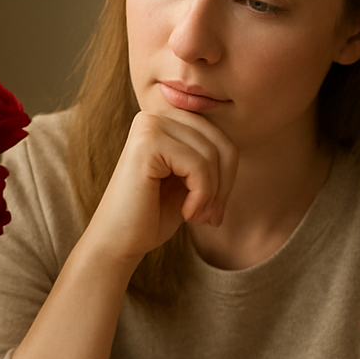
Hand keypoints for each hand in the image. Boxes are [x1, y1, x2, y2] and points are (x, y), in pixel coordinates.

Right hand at [82, 109, 237, 268]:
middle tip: (211, 216)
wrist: (118, 242)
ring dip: (213, 193)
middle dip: (224, 184)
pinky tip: (187, 213)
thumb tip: (241, 147)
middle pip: (220, 142)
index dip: (228, 175)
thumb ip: (210, 158)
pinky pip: (198, 165)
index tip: (214, 208)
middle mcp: (155, 115)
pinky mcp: (147, 142)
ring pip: (211, 154)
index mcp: (166, 120)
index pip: (219, 137)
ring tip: (198, 216)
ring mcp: (149, 125)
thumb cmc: (152, 215)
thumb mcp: (189, 181)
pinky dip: (202, 196)